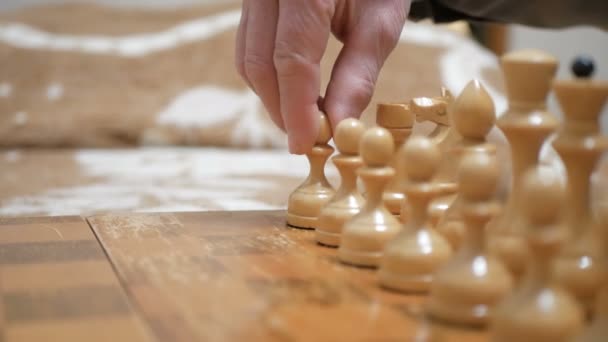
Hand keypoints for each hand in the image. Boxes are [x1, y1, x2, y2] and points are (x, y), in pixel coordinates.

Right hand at [236, 0, 410, 153]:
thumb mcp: (380, 22)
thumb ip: (357, 74)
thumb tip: (337, 125)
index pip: (291, 59)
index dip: (297, 109)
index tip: (307, 145)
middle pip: (259, 62)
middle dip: (281, 108)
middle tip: (309, 138)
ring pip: (247, 57)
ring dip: (272, 96)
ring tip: (304, 118)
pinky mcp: (252, 0)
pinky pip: (248, 45)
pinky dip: (268, 76)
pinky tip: (294, 90)